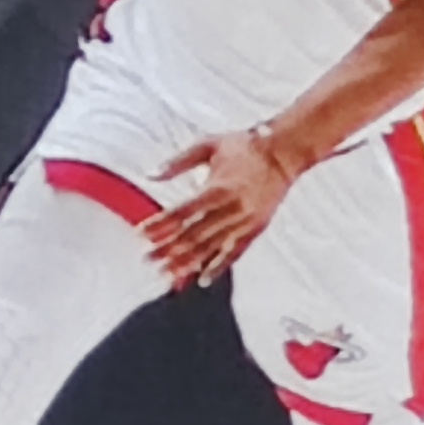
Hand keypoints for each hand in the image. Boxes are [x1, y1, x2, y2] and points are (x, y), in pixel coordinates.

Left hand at [142, 127, 293, 288]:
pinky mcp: (255, 229)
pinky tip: (202, 279)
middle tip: (147, 260)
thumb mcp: (207, 145)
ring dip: (187, 262)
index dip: (160, 225)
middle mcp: (230, 209)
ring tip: (167, 274)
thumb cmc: (243, 146)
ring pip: (211, 248)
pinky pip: (233, 253)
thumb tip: (150, 174)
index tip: (141, 235)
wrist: (282, 152)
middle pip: (193, 234)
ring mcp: (244, 222)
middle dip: (168, 249)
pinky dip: (218, 267)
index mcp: (217, 187)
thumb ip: (177, 161)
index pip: (182, 212)